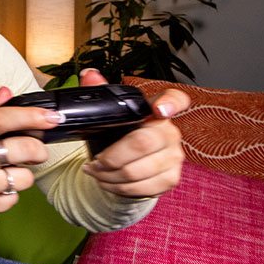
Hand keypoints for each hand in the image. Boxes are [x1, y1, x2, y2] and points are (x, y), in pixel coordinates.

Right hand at [0, 86, 64, 230]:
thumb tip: (7, 91)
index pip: (1, 119)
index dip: (31, 116)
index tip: (52, 117)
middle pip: (25, 148)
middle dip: (38, 149)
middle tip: (34, 150)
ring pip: (26, 176)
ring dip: (22, 174)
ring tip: (4, 172)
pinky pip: (16, 197)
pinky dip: (10, 193)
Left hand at [77, 69, 188, 197]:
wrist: (128, 166)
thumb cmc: (119, 136)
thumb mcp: (110, 115)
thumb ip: (100, 93)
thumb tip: (89, 75)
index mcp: (157, 110)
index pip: (175, 99)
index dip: (170, 103)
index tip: (159, 110)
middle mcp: (170, 132)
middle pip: (141, 143)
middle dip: (111, 157)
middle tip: (94, 162)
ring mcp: (174, 157)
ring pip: (137, 170)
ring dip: (108, 175)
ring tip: (96, 172)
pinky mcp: (171, 179)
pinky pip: (141, 187)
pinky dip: (118, 188)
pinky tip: (108, 182)